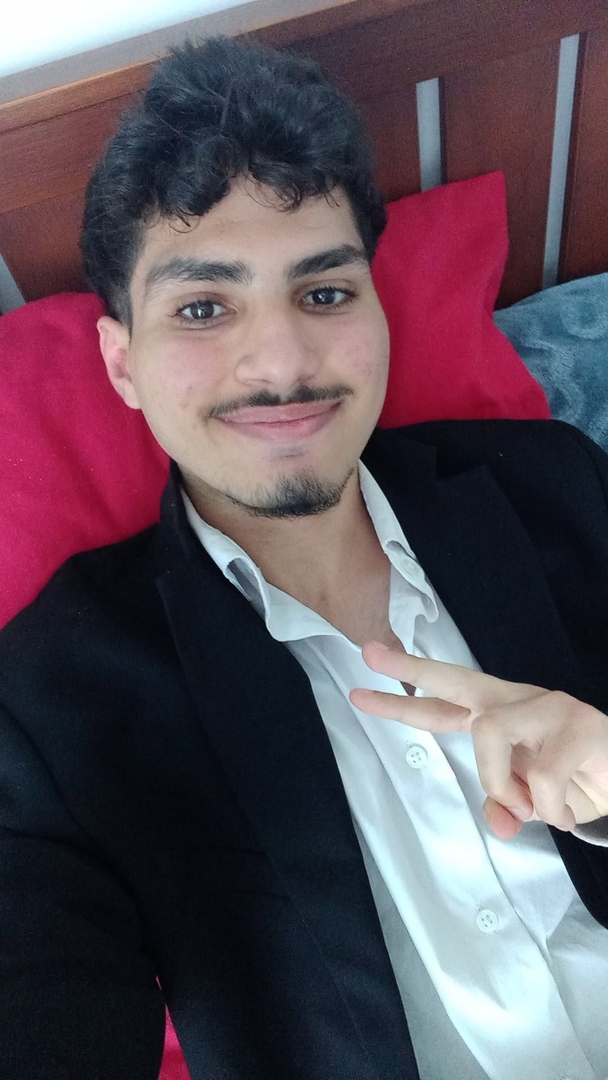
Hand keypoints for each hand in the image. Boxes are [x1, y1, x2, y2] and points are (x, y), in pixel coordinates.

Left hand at [349, 642, 607, 840]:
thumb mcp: (534, 802)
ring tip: (537, 809)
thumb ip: (507, 805)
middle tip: (370, 653)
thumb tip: (499, 821)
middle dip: (410, 667)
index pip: (442, 705)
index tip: (358, 689)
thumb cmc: (579, 781)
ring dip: (504, 784)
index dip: (401, 701)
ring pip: (490, 734)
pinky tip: (570, 811)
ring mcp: (549, 707)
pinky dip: (552, 810)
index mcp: (500, 716)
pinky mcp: (580, 725)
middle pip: (456, 678)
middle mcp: (519, 702)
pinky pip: (541, 778)